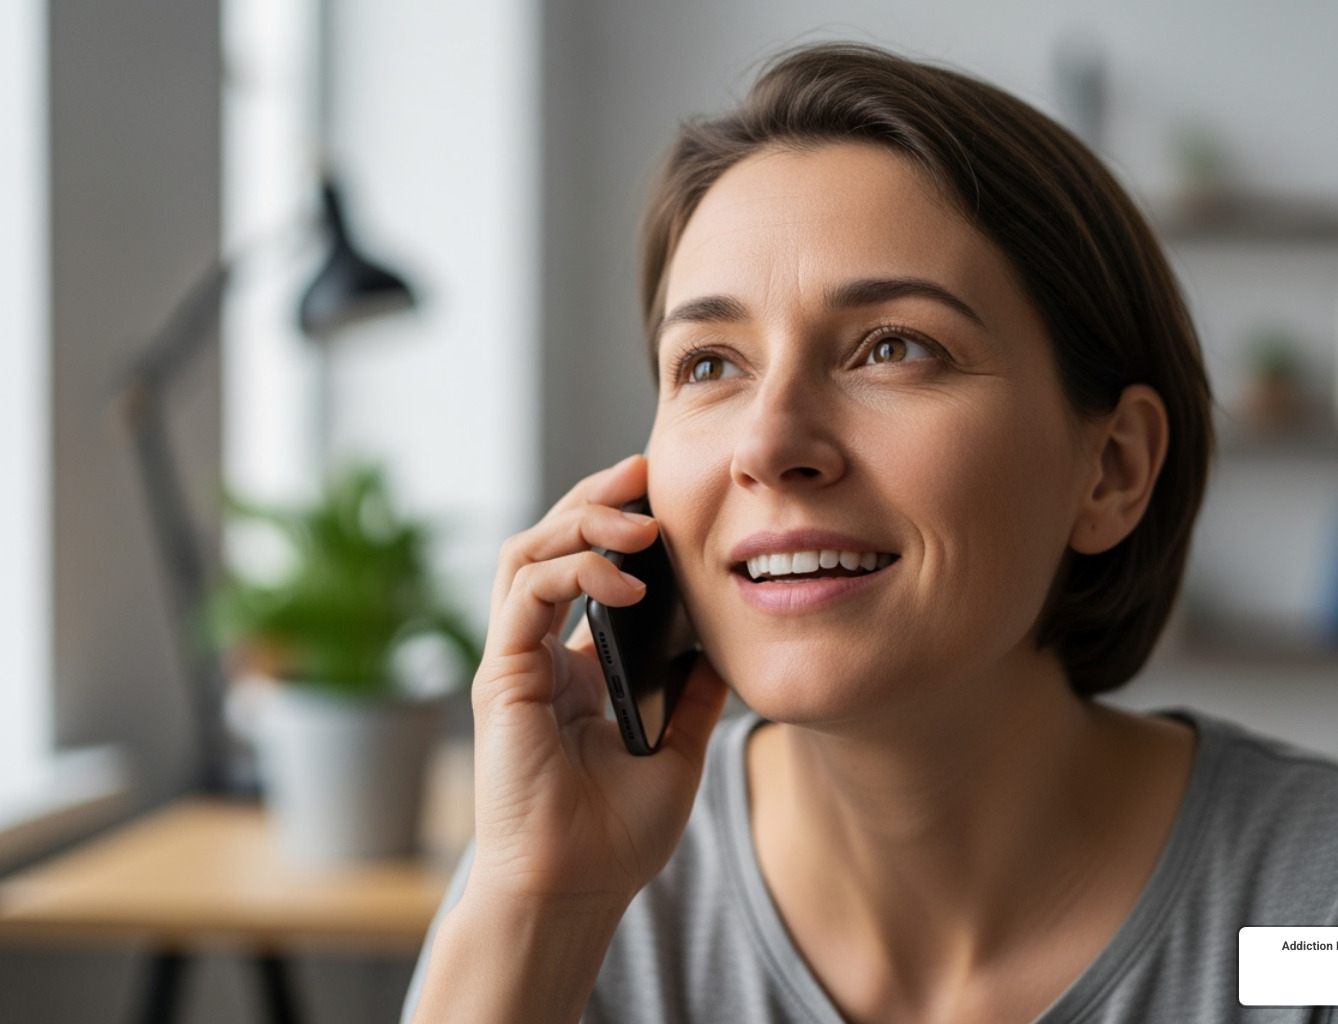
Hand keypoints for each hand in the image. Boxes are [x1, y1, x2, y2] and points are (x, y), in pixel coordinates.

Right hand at [465, 454, 729, 910]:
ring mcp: (514, 662)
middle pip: (551, 545)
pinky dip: (573, 573)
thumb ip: (695, 694)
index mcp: (574, 667)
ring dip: (581, 522)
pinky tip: (624, 581)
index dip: (617, 525)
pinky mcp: (500, 677)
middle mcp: (538, 655)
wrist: (573, 892)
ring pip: (529, 555)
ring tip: (638, 519)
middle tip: (643, 471)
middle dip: (596, 499)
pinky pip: (526, 596)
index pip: (585, 569)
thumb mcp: (678, 749)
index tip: (666, 497)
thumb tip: (727, 647)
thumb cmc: (614, 836)